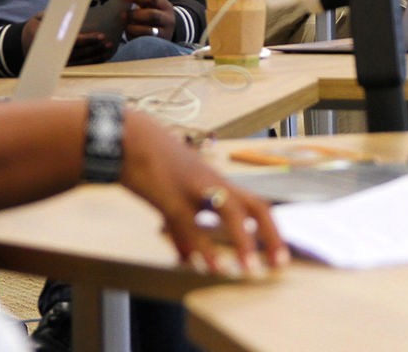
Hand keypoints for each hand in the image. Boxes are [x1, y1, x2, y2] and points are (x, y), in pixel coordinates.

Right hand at [21, 12, 115, 64]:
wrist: (23, 43)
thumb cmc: (37, 26)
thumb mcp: (41, 17)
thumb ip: (55, 14)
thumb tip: (73, 7)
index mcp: (50, 40)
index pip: (73, 41)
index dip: (88, 39)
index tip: (101, 35)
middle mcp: (54, 54)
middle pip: (80, 53)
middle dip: (95, 48)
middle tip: (108, 42)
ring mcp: (58, 63)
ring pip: (81, 62)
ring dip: (96, 56)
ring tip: (108, 48)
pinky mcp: (61, 67)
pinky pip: (79, 66)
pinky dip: (91, 62)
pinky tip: (102, 57)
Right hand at [120, 112, 288, 274]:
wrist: (128, 137)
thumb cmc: (152, 163)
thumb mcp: (174, 193)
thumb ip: (185, 226)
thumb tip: (187, 255)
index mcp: (217, 182)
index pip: (255, 204)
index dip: (271, 229)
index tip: (279, 253)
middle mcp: (213, 184)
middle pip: (254, 205)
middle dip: (270, 235)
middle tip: (279, 263)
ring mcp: (194, 189)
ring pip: (229, 212)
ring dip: (242, 241)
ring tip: (249, 270)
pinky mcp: (171, 196)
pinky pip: (192, 225)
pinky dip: (202, 248)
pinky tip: (209, 266)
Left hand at [123, 0, 179, 41]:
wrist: (166, 31)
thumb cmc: (153, 13)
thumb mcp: (151, 4)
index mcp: (166, 6)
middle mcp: (169, 19)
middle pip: (152, 15)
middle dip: (135, 14)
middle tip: (123, 14)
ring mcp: (165, 33)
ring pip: (148, 31)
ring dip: (134, 27)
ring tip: (127, 25)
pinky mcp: (158, 44)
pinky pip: (144, 41)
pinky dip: (134, 37)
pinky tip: (129, 33)